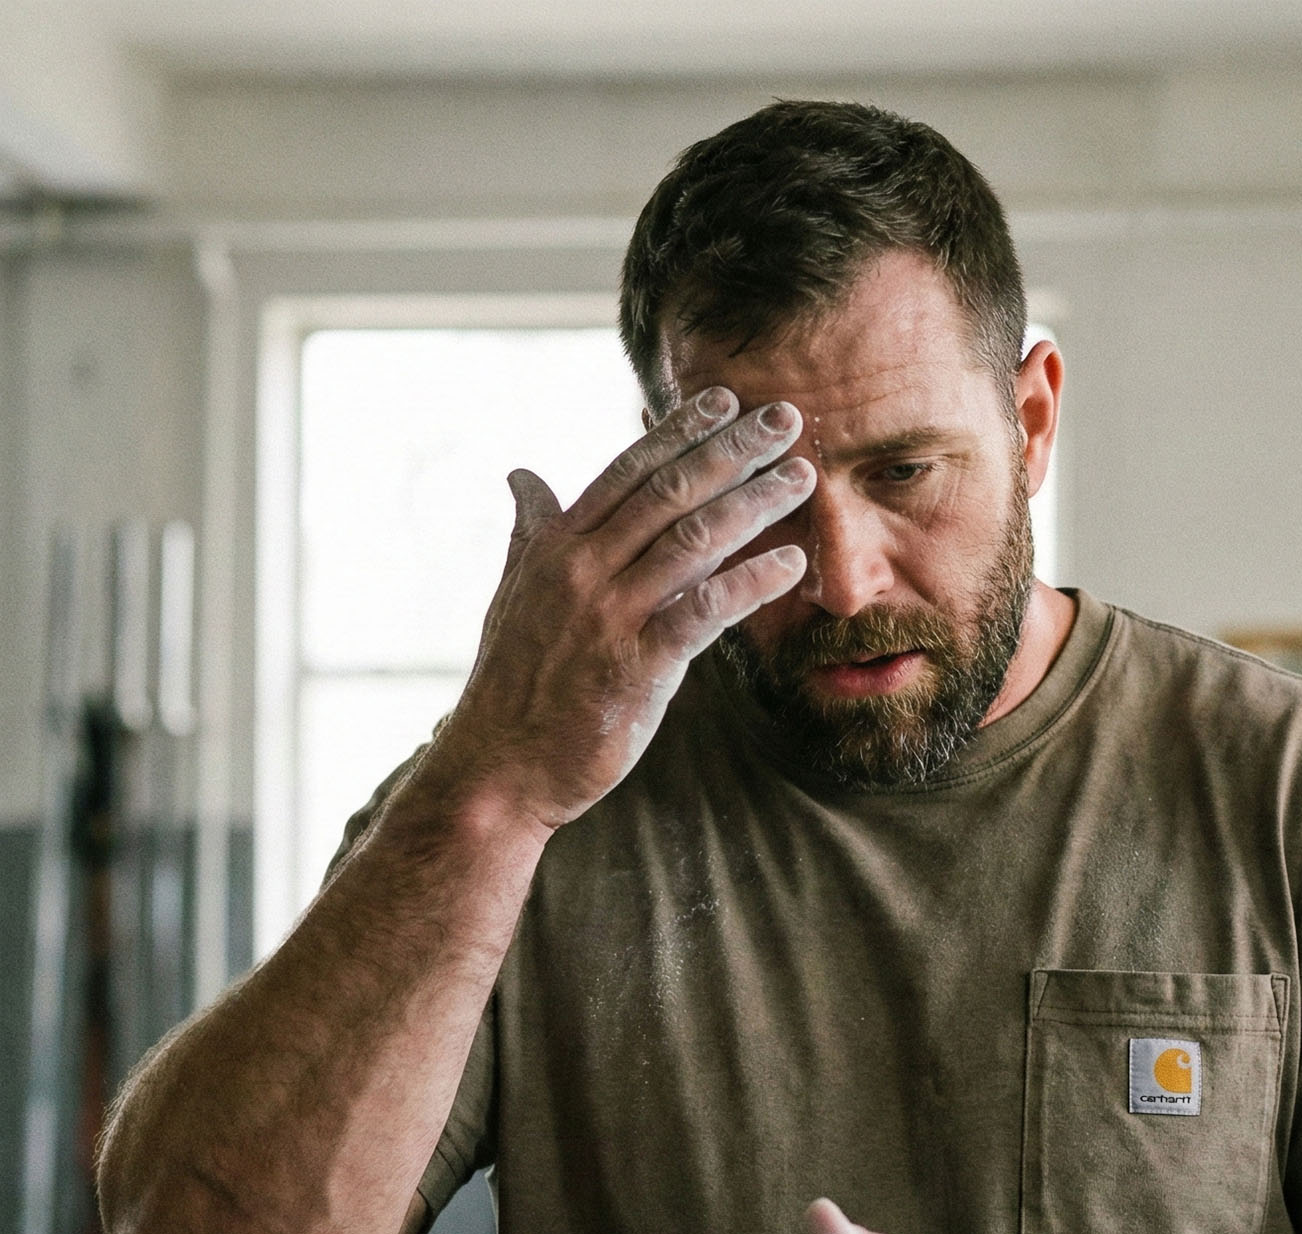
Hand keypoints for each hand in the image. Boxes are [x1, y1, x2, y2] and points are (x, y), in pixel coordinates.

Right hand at [418, 388, 815, 830]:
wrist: (500, 767)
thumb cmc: (513, 681)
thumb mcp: (514, 593)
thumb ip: (530, 530)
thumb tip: (521, 474)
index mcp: (556, 547)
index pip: (628, 471)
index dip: (681, 431)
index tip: (727, 400)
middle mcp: (582, 569)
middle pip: (670, 491)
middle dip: (733, 450)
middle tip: (786, 418)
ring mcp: (608, 616)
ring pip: (693, 540)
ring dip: (754, 503)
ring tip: (801, 477)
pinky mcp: (635, 667)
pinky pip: (705, 612)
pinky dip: (751, 583)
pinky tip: (791, 564)